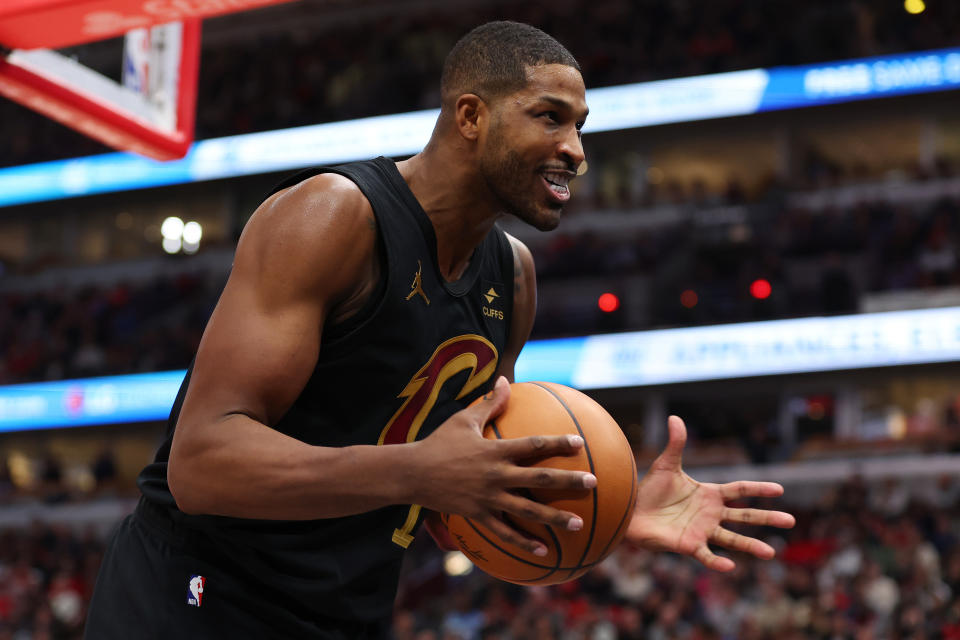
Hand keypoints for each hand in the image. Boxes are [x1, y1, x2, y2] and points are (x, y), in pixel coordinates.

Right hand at [412, 376, 595, 556]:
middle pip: (539, 479)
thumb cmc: (438, 443)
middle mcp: (496, 475)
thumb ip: (488, 403)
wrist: (411, 474)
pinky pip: (505, 533)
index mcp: (495, 451)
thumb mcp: (463, 419)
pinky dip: (524, 542)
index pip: (533, 445)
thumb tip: (504, 380)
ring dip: (555, 518)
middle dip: (568, 481)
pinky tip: (544, 551)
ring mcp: (488, 498)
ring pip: (528, 511)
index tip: (580, 444)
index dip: (558, 443)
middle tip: (593, 483)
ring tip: (579, 524)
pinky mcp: (479, 515)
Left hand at [625, 415, 794, 570]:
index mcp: (710, 494)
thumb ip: (676, 444)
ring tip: (772, 553)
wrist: (631, 511)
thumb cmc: (650, 490)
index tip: (780, 489)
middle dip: (767, 518)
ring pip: (732, 539)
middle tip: (790, 521)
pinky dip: (717, 562)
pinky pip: (706, 555)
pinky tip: (730, 567)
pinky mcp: (689, 545)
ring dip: (751, 546)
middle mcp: (711, 514)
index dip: (758, 489)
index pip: (740, 490)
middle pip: (744, 516)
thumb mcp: (666, 465)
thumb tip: (674, 417)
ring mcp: (702, 531)